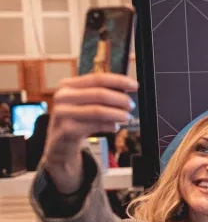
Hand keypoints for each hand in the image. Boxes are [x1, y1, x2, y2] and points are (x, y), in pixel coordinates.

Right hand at [43, 73, 137, 193]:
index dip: (119, 81)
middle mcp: (63, 96)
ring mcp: (63, 113)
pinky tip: (115, 127)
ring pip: (98, 110)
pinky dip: (109, 126)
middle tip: (131, 105)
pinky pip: (95, 126)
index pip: (97, 78)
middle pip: (99, 94)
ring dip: (117, 114)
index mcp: (68, 85)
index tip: (134, 85)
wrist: (59, 143)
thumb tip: (126, 87)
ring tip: (126, 117)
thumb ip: (100, 94)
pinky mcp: (67, 129)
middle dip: (120, 99)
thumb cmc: (75, 119)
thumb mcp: (83, 102)